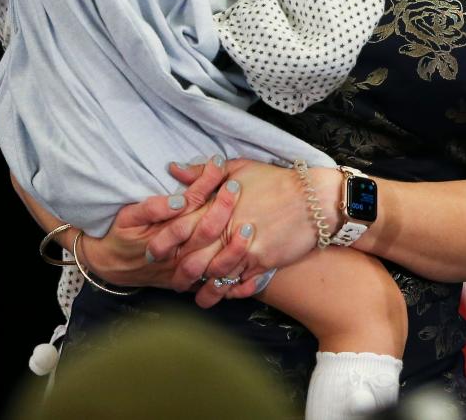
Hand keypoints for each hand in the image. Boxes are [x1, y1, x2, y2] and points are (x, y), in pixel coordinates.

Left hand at [148, 159, 341, 300]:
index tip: (152, 250)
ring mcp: (245, 251)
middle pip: (193, 259)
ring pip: (213, 278)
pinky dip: (228, 294)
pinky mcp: (262, 265)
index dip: (164, 241)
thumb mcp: (238, 168)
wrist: (313, 199)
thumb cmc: (275, 180)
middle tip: (169, 279)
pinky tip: (221, 297)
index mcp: (218, 206)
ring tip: (192, 295)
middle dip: (178, 273)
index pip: (181, 227)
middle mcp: (228, 231)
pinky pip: (239, 286)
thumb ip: (204, 174)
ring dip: (201, 290)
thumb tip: (174, 170)